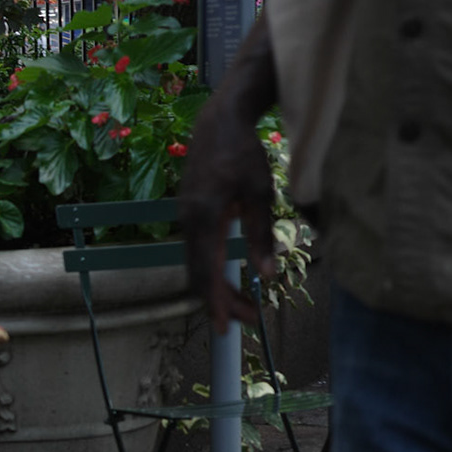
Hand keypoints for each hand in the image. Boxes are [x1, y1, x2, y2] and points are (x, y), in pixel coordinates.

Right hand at [180, 100, 276, 332]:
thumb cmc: (243, 153)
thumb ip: (261, 236)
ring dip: (217, 286)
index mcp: (204, 218)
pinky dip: (211, 269)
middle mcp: (188, 221)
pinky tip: (229, 277)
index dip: (216, 303)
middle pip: (198, 274)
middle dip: (221, 301)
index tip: (224, 329)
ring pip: (196, 264)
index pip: (206, 273)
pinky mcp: (189, 213)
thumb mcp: (261, 193)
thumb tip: (266, 276)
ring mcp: (185, 217)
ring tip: (244, 304)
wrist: (218, 122)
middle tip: (247, 321)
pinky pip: (196, 250)